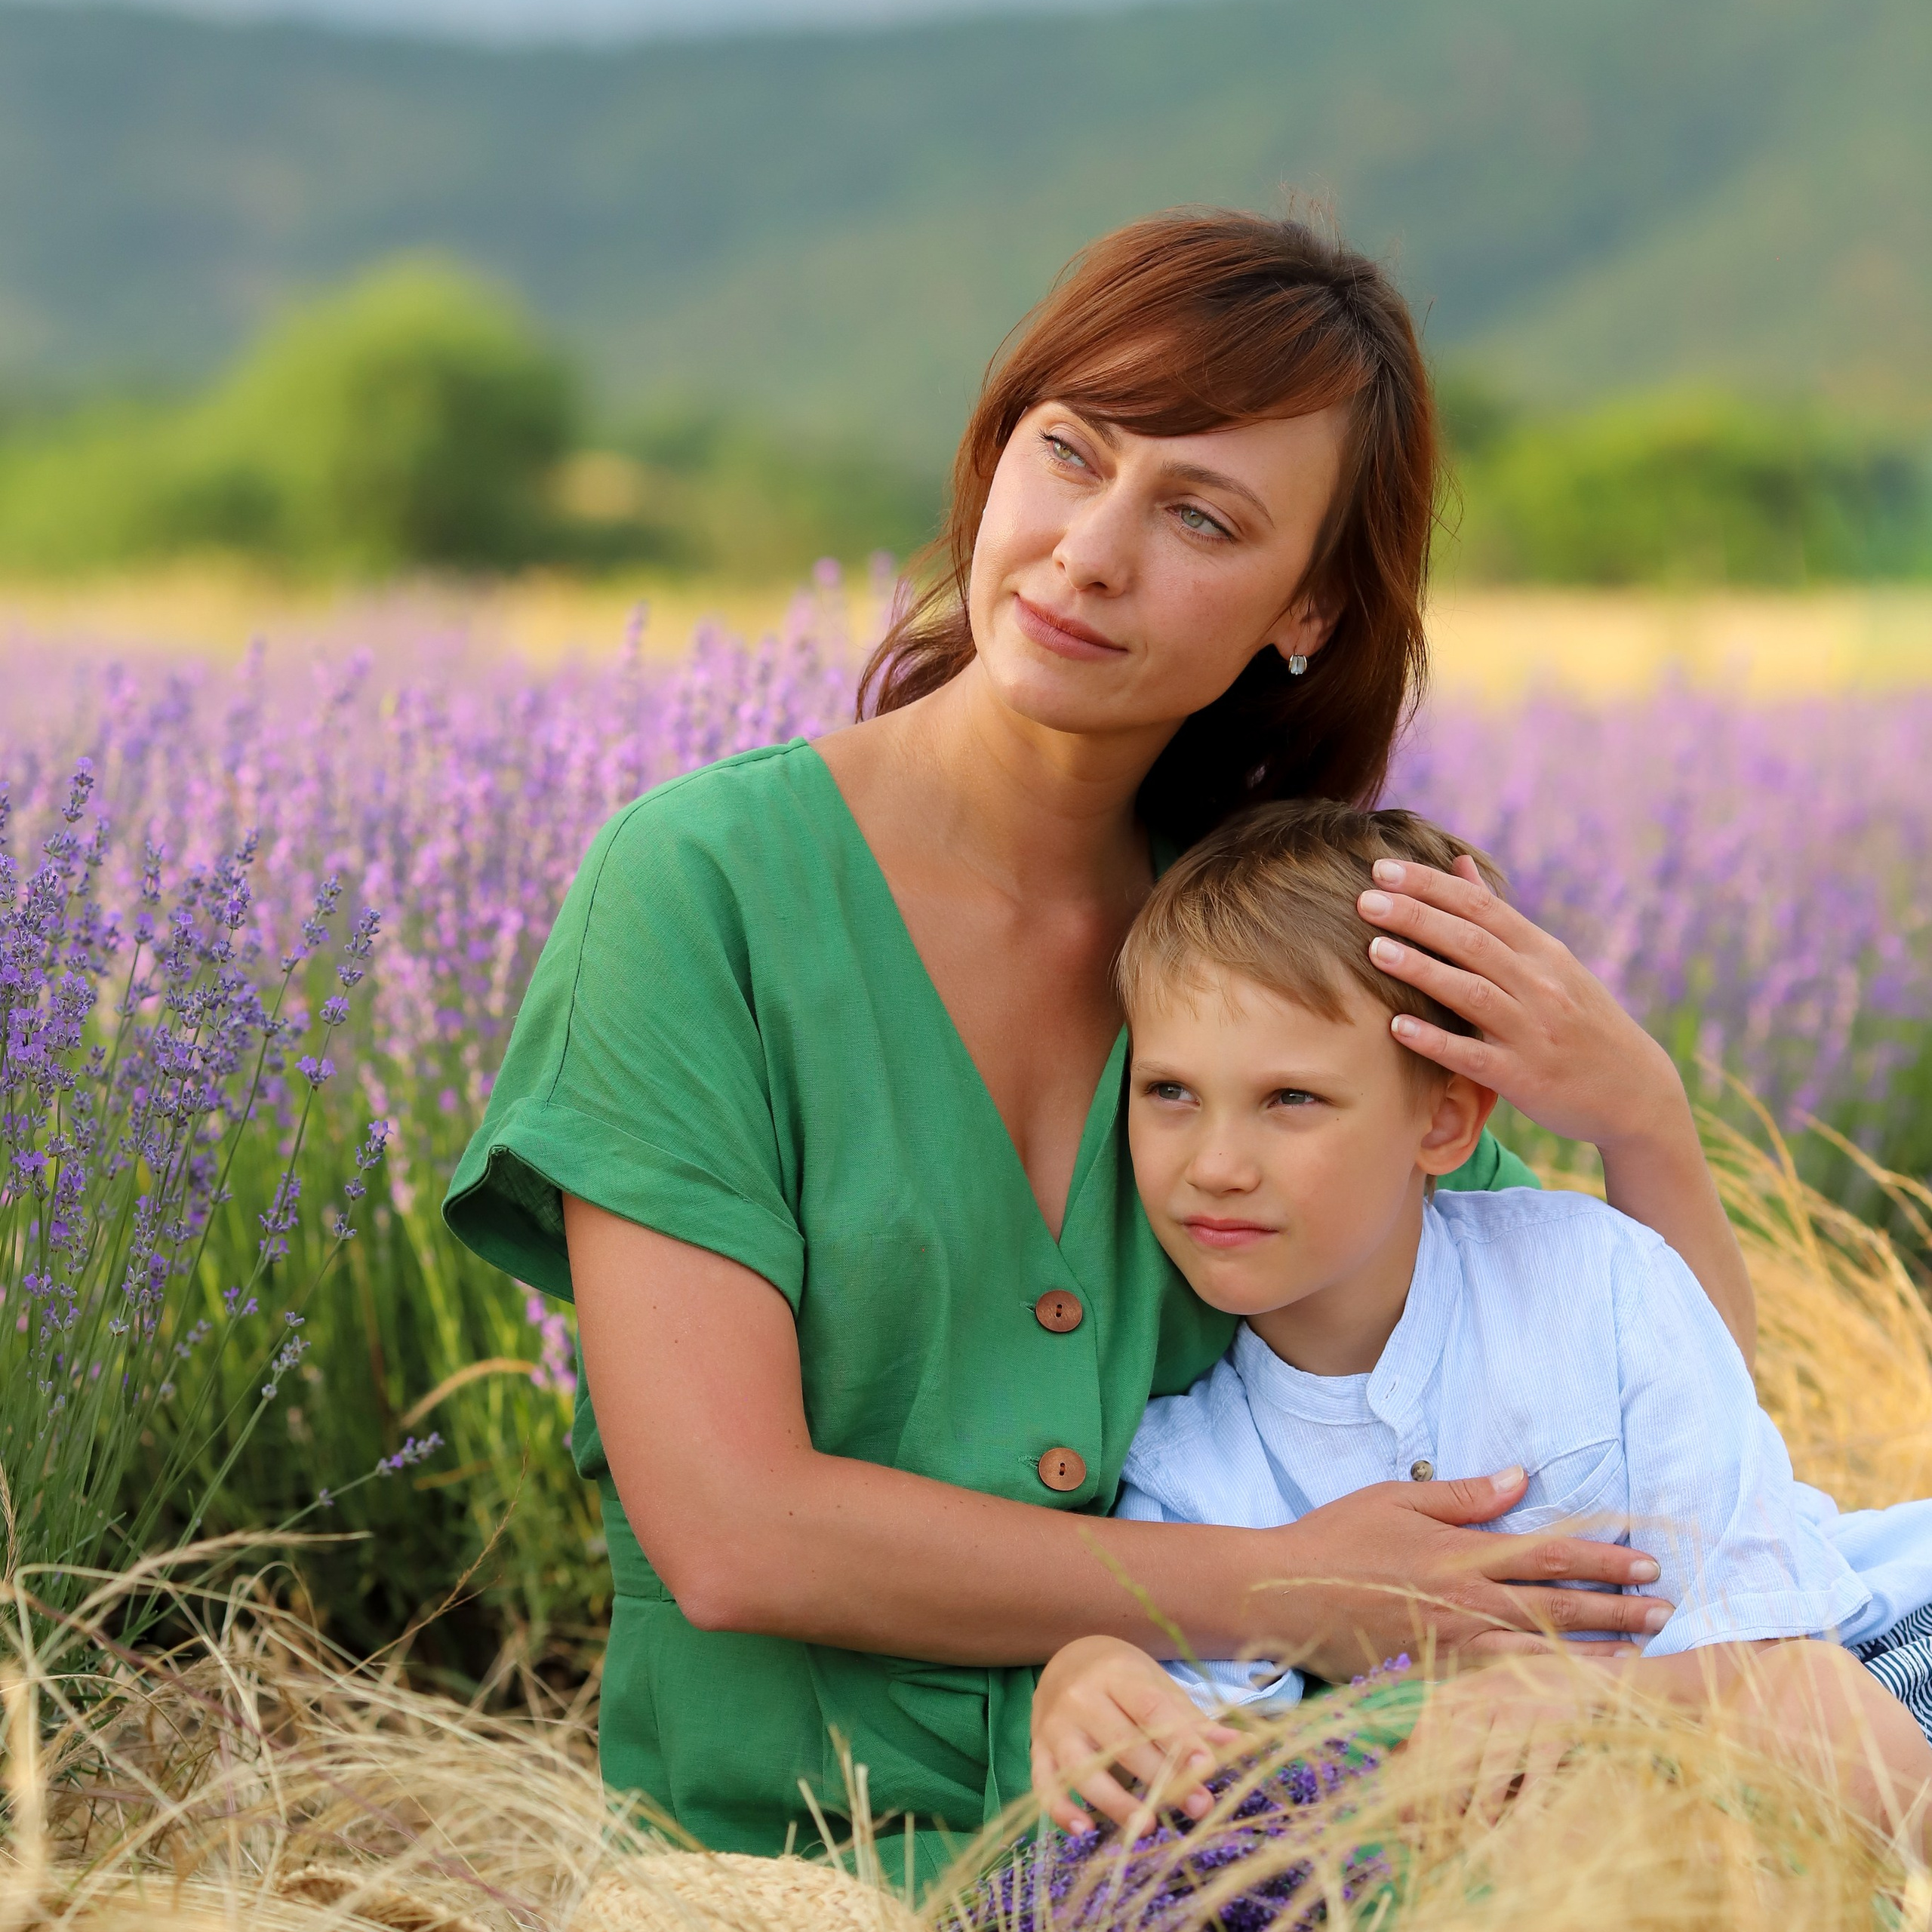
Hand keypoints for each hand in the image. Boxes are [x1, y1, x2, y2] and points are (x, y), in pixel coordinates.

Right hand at [1031, 1635, 1241, 1837]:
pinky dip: (1060, 1809)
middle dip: (1161, 1777)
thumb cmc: (1123, 1679)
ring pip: (1082, 1767)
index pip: (1150, 1709)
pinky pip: (1044, 1783)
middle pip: (1121, 1741)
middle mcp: (1081, 1697)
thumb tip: (1243, 1745)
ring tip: (1146, 1827)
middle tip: (1198, 1806)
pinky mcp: (1037, 1750)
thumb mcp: (1158, 1687)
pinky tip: (1083, 1831)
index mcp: (1116, 1674)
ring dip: (1114, 1800)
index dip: (1180, 1740)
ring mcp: (1055, 1726)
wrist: (1067, 1661)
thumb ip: (1194, 1721)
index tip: (1209, 1768)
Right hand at [1268, 1468, 1669, 1681]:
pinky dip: (1545, 1688)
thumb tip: (1521, 1478)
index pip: (1550, 1556)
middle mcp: (1467, 1604)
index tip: (1646, 1562)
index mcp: (1461, 1556)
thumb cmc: (1336, 1539)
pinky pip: (1503, 1687)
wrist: (1281, 1596)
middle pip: (1558, 1608)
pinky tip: (1573, 1691)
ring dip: (1596, 1654)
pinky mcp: (1436, 1679)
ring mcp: (1453, 1648)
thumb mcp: (1395, 1499)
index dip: (1603, 1560)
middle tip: (1666, 1611)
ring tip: (1642, 1656)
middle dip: (1618, 1610)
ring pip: (1541, 1653)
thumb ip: (1462, 1494)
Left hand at [1356, 855, 1683, 1152]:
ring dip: (1421, 969)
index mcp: (1543, 953)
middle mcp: (1540, 986)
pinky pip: (1474, 1057)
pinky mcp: (1525, 1078)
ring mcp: (1534, 1032)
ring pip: (1472, 993)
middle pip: (1471, 942)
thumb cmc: (1579, 1020)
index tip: (1383, 868)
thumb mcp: (1550, 962)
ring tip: (1374, 949)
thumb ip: (1498, 917)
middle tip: (1365, 900)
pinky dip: (1436, 1041)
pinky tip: (1397, 1027)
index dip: (1431, 886)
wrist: (1635, 1092)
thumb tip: (1459, 865)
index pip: (1481, 908)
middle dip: (1416, 917)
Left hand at [1402, 1652, 1611, 1825]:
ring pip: (1493, 1767)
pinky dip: (1527, 1805)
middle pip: (1454, 1756)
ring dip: (1483, 1809)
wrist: (1571, 1674)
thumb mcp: (1467, 1707)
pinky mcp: (1556, 1725)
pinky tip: (1520, 1830)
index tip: (1406, 1820)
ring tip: (1476, 1842)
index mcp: (1453, 1695)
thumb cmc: (1508, 1701)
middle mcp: (1482, 1698)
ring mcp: (1520, 1710)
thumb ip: (1439, 1739)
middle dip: (1443, 1802)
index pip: (1424, 1742)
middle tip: (1438, 1840)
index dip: (1412, 1784)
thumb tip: (1401, 1783)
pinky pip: (1538, 1774)